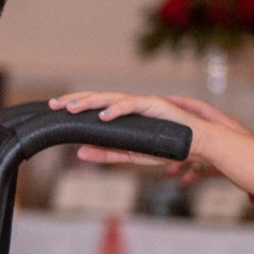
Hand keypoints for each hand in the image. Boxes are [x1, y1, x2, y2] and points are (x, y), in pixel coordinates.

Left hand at [50, 91, 253, 178]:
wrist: (200, 146)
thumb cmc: (168, 147)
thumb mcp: (131, 155)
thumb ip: (107, 154)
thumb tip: (79, 153)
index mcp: (124, 114)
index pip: (94, 106)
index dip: (75, 106)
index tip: (54, 110)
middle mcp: (132, 104)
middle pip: (98, 98)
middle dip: (75, 100)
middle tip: (53, 105)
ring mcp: (144, 103)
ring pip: (111, 98)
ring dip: (90, 102)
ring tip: (71, 108)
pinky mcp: (156, 105)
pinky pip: (133, 106)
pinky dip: (116, 110)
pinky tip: (102, 117)